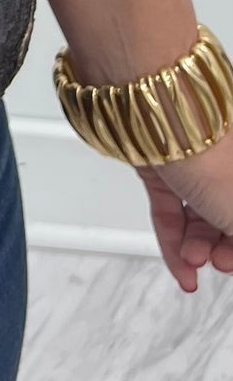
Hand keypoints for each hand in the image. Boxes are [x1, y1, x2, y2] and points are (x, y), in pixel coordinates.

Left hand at [137, 128, 232, 290]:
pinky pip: (172, 211)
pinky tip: (182, 267)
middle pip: (229, 215)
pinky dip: (175, 241)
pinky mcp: (163, 166)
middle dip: (225, 248)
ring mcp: (195, 164)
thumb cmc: (210, 150)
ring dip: (198, 247)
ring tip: (193, 262)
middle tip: (219, 263)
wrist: (156, 113)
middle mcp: (228, 163)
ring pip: (200, 216)